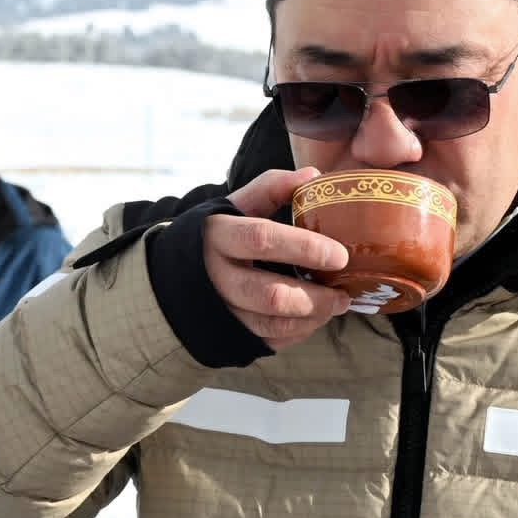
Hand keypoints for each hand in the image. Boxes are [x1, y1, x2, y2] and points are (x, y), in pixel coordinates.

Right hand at [200, 167, 354, 350]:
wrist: (174, 271)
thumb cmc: (217, 233)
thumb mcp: (236, 204)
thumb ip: (272, 187)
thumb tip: (314, 177)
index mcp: (219, 235)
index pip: (262, 239)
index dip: (305, 247)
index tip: (339, 254)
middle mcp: (215, 276)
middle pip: (271, 294)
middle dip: (316, 298)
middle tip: (343, 293)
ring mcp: (221, 308)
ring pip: (272, 324)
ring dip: (312, 318)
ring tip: (336, 306)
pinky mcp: (228, 331)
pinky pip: (269, 340)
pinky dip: (298, 332)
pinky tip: (313, 318)